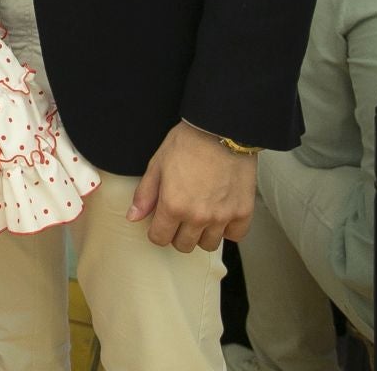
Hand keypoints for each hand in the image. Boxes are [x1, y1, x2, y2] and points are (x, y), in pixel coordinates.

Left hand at [128, 122, 256, 251]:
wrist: (221, 130)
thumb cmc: (188, 142)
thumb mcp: (158, 164)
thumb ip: (145, 194)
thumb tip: (133, 216)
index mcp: (173, 205)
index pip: (160, 238)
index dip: (157, 230)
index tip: (160, 222)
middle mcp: (198, 216)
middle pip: (184, 245)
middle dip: (177, 234)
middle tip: (180, 217)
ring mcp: (222, 216)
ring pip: (209, 244)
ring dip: (202, 234)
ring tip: (200, 215)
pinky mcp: (243, 212)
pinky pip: (235, 235)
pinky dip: (228, 229)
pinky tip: (221, 214)